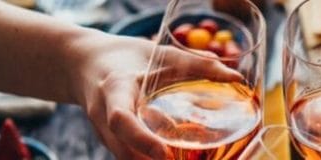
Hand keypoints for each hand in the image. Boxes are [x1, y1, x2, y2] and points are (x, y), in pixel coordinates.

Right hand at [69, 33, 242, 158]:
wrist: (84, 64)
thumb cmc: (125, 56)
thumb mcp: (160, 53)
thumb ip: (196, 64)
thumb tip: (235, 77)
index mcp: (114, 90)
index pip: (121, 120)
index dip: (142, 139)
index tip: (165, 153)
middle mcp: (103, 115)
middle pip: (122, 150)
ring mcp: (103, 132)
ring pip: (124, 157)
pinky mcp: (109, 140)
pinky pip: (127, 156)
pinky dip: (147, 159)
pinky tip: (171, 158)